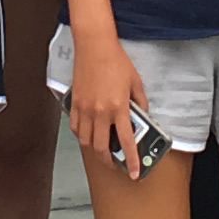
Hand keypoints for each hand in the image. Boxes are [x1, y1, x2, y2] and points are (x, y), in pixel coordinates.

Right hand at [67, 36, 152, 163]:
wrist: (94, 46)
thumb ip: (140, 102)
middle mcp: (100, 112)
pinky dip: (81, 135)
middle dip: (109, 161)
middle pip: (102, 148)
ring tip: (102, 150)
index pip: (127, 141)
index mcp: (119, 107)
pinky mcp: (75, 103)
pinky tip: (88, 134)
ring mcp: (85, 109)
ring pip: (86, 141)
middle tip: (115, 164)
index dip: (131, 160)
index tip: (134, 172)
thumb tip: (142, 115)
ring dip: (95, 150)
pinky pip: (76, 128)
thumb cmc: (116, 61)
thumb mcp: (135, 82)